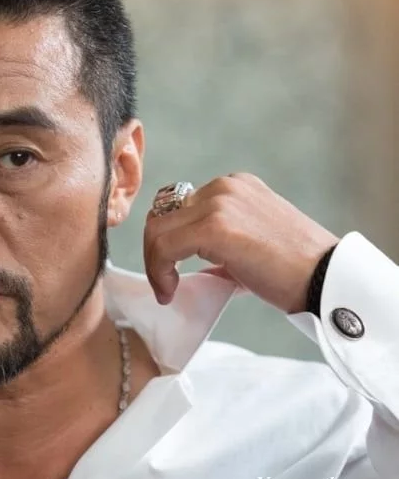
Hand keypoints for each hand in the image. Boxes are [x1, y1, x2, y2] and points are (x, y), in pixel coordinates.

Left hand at [143, 173, 338, 313]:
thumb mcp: (249, 244)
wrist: (324, 279)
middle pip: (161, 215)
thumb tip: (185, 265)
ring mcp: (218, 203)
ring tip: (168, 290)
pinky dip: (159, 271)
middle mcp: (223, 187)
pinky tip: (171, 291)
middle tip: (164, 283)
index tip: (170, 273)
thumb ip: (216, 246)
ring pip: (157, 230)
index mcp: (233, 186)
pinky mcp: (214, 226)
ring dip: (154, 263)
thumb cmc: (294, 270)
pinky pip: (165, 247)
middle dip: (155, 251)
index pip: (176, 206)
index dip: (166, 241)